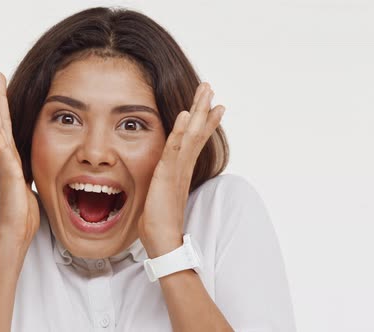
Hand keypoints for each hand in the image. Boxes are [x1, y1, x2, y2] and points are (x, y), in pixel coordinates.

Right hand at [0, 71, 39, 249]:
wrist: (14, 232)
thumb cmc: (22, 214)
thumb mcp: (30, 185)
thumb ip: (29, 172)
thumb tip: (37, 166)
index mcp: (12, 160)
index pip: (8, 127)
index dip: (6, 108)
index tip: (3, 88)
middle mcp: (4, 158)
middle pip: (0, 121)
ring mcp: (3, 163)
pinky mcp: (6, 171)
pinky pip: (0, 146)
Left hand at [138, 83, 224, 257]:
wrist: (163, 241)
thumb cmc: (159, 223)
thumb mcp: (160, 194)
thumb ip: (163, 181)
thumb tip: (161, 178)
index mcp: (182, 170)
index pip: (195, 140)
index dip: (204, 122)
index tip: (214, 105)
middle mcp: (184, 166)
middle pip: (197, 131)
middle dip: (203, 108)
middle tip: (209, 87)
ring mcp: (178, 169)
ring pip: (191, 134)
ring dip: (198, 111)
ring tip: (206, 91)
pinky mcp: (168, 174)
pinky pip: (176, 148)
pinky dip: (181, 130)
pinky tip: (185, 115)